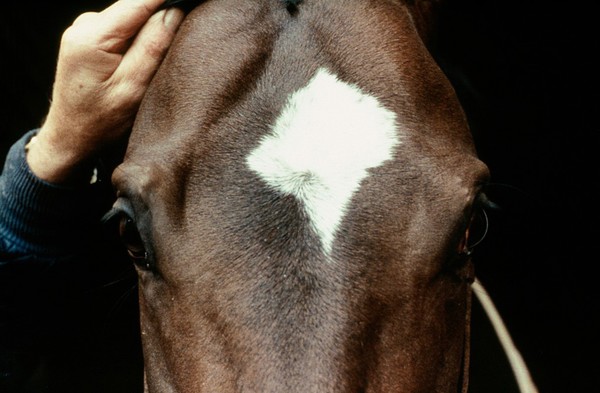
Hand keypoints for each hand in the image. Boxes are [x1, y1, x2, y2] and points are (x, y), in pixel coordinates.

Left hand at [27, 0, 183, 183]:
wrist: (71, 136)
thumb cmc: (101, 121)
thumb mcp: (134, 88)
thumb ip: (153, 46)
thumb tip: (174, 11)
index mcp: (93, 37)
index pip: (140, 0)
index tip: (191, 2)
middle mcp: (85, 24)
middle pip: (137, 6)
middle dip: (163, 16)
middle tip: (182, 39)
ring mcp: (85, 28)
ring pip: (132, 16)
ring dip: (151, 30)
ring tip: (157, 61)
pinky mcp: (90, 36)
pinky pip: (124, 26)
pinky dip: (139, 37)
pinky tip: (142, 60)